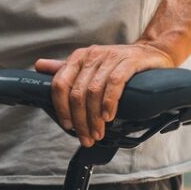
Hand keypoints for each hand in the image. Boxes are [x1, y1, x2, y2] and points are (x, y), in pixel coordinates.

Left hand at [35, 43, 174, 146]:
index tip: (67, 126)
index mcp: (78, 58)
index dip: (61, 108)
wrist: (152, 52)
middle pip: (77, 92)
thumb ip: (65, 69)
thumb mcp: (90, 66)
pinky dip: (109, 102)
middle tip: (86, 137)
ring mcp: (110, 57)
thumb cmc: (118, 63)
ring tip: (98, 132)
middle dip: (80, 120)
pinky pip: (114, 83)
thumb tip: (38, 66)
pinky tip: (109, 116)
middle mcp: (92, 55)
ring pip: (94, 91)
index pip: (59, 84)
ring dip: (94, 117)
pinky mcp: (129, 61)